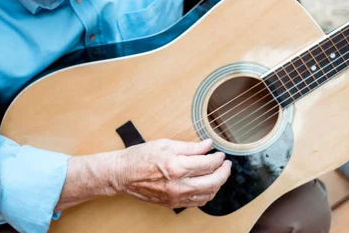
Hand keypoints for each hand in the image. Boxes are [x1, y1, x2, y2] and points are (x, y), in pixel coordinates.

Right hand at [112, 139, 230, 208]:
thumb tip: (208, 145)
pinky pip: (196, 202)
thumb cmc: (140, 157)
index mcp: (177, 166)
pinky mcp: (172, 204)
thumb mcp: (165, 144)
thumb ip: (189, 146)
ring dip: (217, 184)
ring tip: (218, 174)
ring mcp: (176, 197)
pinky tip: (206, 185)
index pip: (208, 164)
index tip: (221, 154)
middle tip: (226, 165)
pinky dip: (206, 194)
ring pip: (207, 195)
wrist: (122, 174)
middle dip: (224, 172)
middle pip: (213, 182)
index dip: (218, 158)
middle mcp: (178, 185)